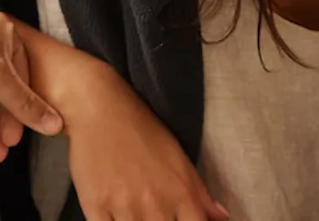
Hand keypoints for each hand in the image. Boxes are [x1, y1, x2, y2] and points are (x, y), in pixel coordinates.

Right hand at [65, 64, 228, 220]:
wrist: (102, 108)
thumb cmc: (143, 130)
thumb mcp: (179, 157)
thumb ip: (201, 194)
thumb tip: (222, 217)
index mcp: (181, 194)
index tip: (179, 219)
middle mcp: (156, 205)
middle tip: (154, 213)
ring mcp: (125, 208)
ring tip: (135, 211)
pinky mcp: (95, 207)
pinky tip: (115, 216)